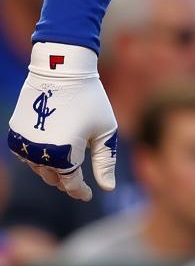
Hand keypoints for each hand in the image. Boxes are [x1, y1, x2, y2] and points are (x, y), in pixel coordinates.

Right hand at [7, 42, 116, 200]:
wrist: (61, 71)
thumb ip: (106, 161)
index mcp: (65, 154)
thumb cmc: (90, 99)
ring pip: (39, 169)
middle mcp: (40, 154)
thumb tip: (107, 189)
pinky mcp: (15, 135)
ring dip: (53, 169)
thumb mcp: (106, 130)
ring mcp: (24, 145)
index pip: (71, 184)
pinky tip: (50, 151)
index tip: (88, 195)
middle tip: (79, 180)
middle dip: (67, 181)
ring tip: (67, 162)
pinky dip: (39, 157)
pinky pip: (27, 156)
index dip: (80, 191)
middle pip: (54, 178)